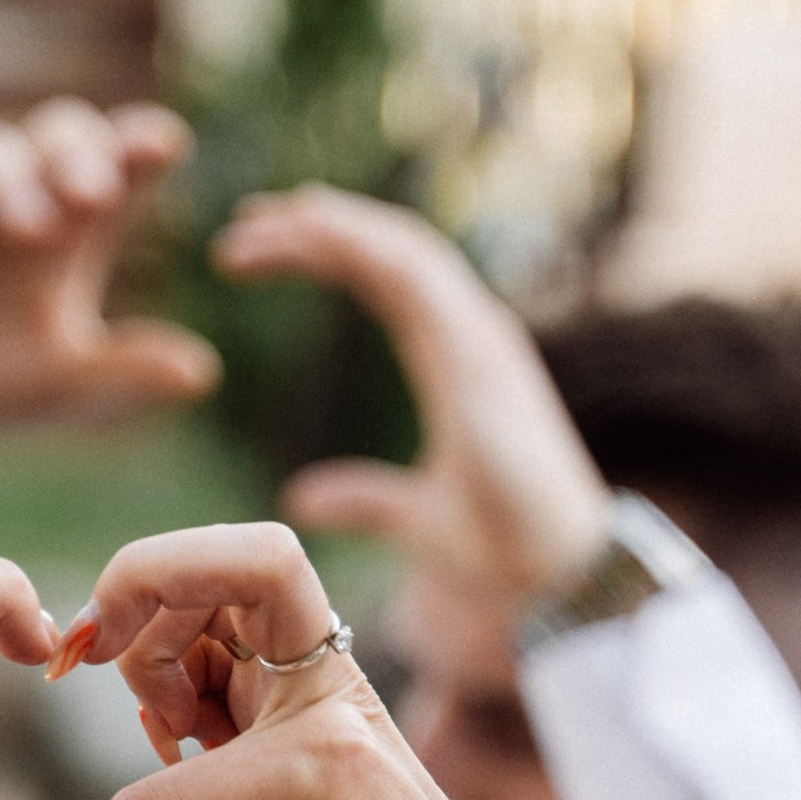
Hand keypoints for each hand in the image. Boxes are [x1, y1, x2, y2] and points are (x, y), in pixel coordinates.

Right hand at [0, 99, 220, 459]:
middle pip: (62, 137)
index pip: (120, 162)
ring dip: (14, 181)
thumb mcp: (66, 382)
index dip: (142, 144)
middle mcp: (25, 191)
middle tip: (95, 192)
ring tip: (29, 230)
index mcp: (77, 224)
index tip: (165, 147)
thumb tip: (204, 375)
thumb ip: (128, 371)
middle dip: (80, 154)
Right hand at [23, 520, 592, 799]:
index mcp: (335, 769)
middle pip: (239, 565)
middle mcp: (335, 703)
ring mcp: (324, 690)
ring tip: (164, 739)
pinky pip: (222, 628)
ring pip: (221, 588)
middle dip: (144, 586)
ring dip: (156, 634)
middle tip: (78, 660)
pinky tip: (183, 741)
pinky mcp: (307, 699)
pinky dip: (175, 658)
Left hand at [211, 185, 611, 613]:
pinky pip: (420, 278)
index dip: (327, 254)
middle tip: (243, 223)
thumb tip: (300, 496)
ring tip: (267, 221)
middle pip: (389, 252)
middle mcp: (470, 334)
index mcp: (453, 360)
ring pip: (402, 249)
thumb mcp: (412, 521)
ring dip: (335, 227)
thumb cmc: (503, 550)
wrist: (558, 578)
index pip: (384, 281)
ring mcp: (481, 339)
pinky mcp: (482, 356)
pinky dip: (368, 246)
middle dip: (318, 228)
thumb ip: (362, 500)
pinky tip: (318, 230)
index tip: (255, 251)